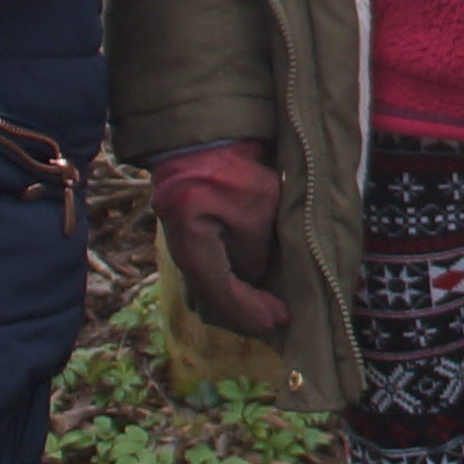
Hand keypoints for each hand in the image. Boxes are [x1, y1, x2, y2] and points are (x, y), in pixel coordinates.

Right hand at [145, 141, 289, 338]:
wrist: (200, 144)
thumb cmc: (231, 171)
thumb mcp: (258, 211)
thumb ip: (256, 252)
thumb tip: (255, 278)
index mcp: (194, 245)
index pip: (223, 291)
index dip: (252, 309)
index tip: (281, 319)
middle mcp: (182, 254)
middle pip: (213, 299)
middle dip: (245, 312)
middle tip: (277, 319)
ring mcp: (183, 250)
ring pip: (210, 290)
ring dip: (238, 301)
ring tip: (268, 309)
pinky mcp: (190, 242)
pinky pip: (210, 274)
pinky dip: (231, 285)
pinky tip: (252, 287)